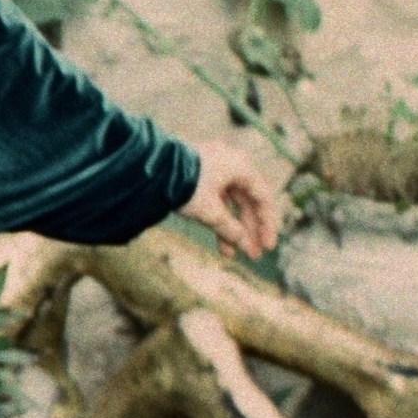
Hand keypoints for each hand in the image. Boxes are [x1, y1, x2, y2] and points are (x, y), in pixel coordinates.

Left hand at [179, 139, 281, 262]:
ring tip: (230, 253)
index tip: (268, 247)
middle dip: (248, 230)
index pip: (263, 198)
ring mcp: (214, 167)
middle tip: (252, 254)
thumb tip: (247, 246)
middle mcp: (231, 163)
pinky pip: (215, 199)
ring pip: (230, 203)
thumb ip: (232, 230)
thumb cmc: (184, 185)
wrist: (150, 169)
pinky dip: (217, 218)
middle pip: (247, 201)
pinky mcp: (199, 174)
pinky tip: (219, 241)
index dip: (267, 224)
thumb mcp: (211, 212)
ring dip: (232, 228)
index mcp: (241, 165)